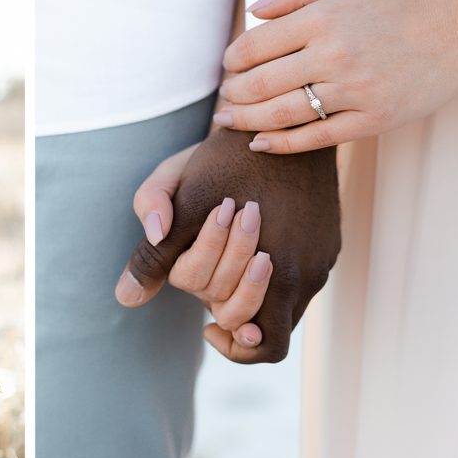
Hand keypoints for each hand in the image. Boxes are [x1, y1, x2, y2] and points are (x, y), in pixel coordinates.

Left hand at [115, 127, 340, 362]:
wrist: (281, 120)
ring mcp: (321, 262)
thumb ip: (151, 250)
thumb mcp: (176, 192)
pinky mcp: (331, 247)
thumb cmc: (223, 156)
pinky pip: (305, 286)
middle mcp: (302, 273)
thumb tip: (126, 300)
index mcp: (265, 267)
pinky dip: (277, 284)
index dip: (225, 337)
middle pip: (267, 328)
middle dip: (233, 311)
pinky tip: (252, 256)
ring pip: (290, 314)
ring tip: (228, 279)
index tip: (206, 326)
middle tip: (213, 304)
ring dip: (256, 301)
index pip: (241, 327)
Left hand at [215, 0, 457, 152]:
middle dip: (233, 95)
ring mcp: (355, 91)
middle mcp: (336, 55)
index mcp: (324, 18)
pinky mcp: (372, 120)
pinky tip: (259, 144)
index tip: (228, 66)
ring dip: (247, 121)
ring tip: (228, 121)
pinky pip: (315, 138)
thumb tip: (252, 11)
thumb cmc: (398, 2)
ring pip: (282, 114)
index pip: (255, 46)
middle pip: (261, 84)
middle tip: (224, 99)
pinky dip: (281, 144)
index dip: (232, 60)